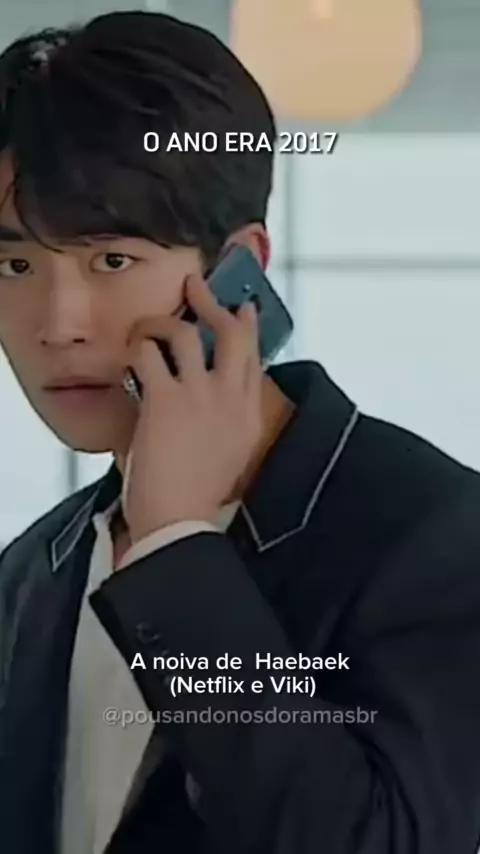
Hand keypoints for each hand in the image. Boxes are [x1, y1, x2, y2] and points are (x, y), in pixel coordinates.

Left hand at [121, 273, 262, 542]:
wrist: (180, 520)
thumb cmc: (197, 499)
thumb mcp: (229, 459)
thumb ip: (225, 427)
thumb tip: (208, 408)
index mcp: (248, 415)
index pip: (253, 359)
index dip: (247, 328)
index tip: (241, 309)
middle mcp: (231, 397)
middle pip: (232, 333)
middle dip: (214, 304)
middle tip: (196, 287)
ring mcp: (201, 395)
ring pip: (187, 332)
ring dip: (162, 322)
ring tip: (146, 326)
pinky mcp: (167, 398)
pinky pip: (148, 353)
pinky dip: (136, 349)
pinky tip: (129, 355)